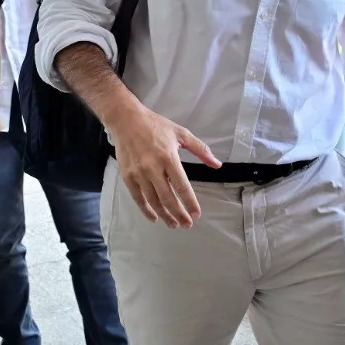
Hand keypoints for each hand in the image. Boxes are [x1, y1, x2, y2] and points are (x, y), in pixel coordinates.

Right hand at [107, 103, 220, 228]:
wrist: (126, 120)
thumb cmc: (156, 126)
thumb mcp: (181, 133)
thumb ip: (200, 150)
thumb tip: (217, 164)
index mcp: (168, 157)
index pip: (182, 186)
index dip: (190, 202)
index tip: (197, 213)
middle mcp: (153, 168)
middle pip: (168, 197)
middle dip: (179, 214)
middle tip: (187, 225)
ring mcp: (138, 173)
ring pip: (153, 200)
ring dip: (164, 215)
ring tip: (174, 224)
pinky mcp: (128, 176)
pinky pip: (138, 198)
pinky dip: (146, 210)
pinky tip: (155, 217)